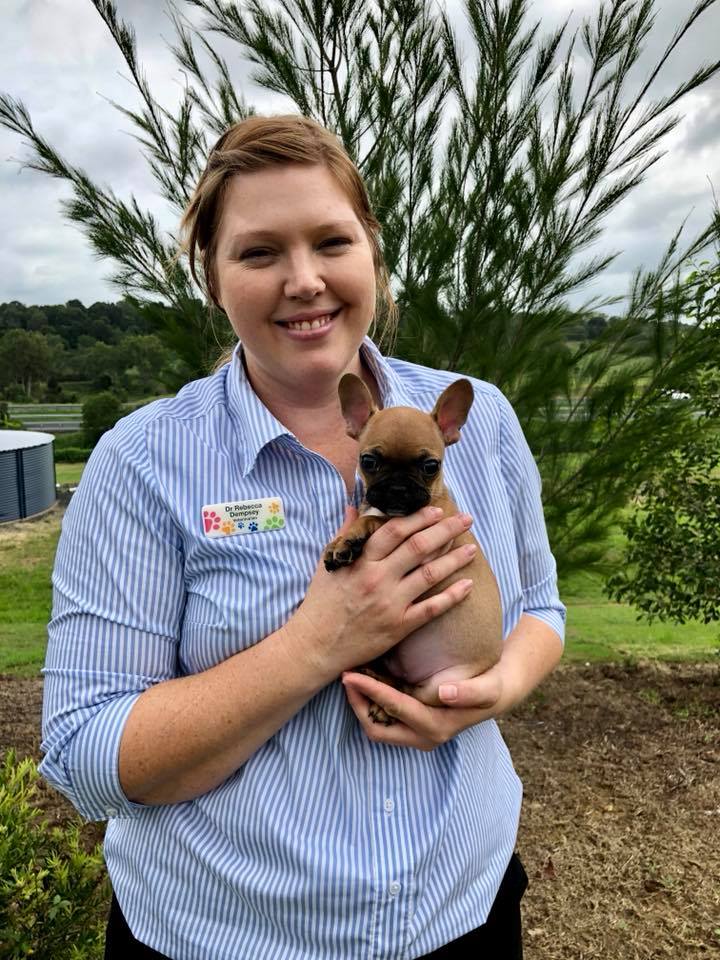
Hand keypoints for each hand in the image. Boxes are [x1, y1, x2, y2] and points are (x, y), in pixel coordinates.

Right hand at [287, 505, 477, 681]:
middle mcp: (378, 578)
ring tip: (472, 548)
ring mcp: (390, 603)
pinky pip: (431, 609)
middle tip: (465, 519)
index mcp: (361, 560)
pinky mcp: (398, 626)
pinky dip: (452, 596)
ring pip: (430, 575)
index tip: (436, 510)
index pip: (395, 531)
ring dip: (454, 559)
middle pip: (419, 547)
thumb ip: (344, 534)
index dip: (418, 518)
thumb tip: (354, 506)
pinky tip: (467, 585)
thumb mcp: (328, 563)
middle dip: (445, 530)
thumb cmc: (321, 602)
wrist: (316, 645)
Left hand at [341, 661, 511, 749]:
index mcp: (436, 728)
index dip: (371, 692)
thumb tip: (445, 693)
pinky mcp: (410, 724)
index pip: (395, 710)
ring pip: (375, 724)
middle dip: (356, 703)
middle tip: (344, 675)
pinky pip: (381, 718)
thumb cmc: (491, 688)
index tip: (352, 674)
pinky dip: (369, 701)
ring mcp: (414, 733)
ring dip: (360, 703)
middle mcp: (422, 737)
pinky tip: (363, 678)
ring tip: (349, 675)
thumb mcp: (488, 689)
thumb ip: (470, 692)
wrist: (496, 694)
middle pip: (375, 727)